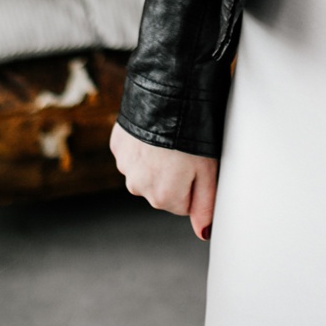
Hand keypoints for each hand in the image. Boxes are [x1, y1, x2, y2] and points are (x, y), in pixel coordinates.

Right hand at [109, 121, 217, 239]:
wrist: (167, 93)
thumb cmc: (193, 131)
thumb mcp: (208, 169)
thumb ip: (205, 205)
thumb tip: (203, 233)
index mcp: (162, 198)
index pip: (183, 205)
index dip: (194, 185)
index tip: (197, 165)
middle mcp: (138, 188)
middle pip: (162, 190)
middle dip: (174, 175)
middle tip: (185, 151)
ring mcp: (124, 166)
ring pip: (147, 172)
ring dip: (158, 160)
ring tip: (170, 138)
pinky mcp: (117, 145)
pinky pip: (134, 153)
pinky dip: (144, 146)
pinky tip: (155, 131)